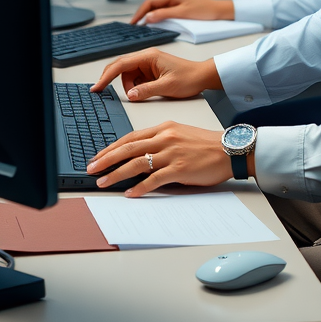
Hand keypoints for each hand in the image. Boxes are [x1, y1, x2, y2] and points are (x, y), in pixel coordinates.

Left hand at [87, 121, 237, 195]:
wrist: (229, 149)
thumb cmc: (205, 144)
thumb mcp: (179, 134)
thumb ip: (159, 141)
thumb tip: (139, 155)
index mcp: (163, 128)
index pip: (130, 137)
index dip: (111, 147)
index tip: (98, 156)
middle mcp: (164, 138)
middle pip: (128, 148)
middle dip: (106, 159)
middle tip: (91, 168)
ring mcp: (171, 153)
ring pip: (137, 163)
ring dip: (117, 174)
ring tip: (104, 181)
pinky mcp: (179, 169)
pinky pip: (154, 179)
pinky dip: (140, 187)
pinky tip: (130, 193)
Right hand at [90, 49, 221, 100]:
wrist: (202, 77)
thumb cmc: (189, 77)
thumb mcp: (167, 87)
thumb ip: (146, 90)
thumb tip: (130, 95)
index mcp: (149, 56)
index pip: (121, 64)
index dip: (106, 76)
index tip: (97, 86)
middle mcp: (146, 57)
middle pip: (121, 67)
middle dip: (113, 80)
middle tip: (102, 92)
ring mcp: (148, 64)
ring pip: (128, 75)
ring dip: (129, 86)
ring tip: (143, 94)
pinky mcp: (150, 71)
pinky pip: (136, 79)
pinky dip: (135, 87)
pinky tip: (144, 92)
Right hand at [130, 0, 234, 24]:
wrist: (218, 11)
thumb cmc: (204, 10)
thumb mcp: (182, 14)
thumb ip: (164, 15)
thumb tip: (148, 17)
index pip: (150, 2)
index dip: (140, 12)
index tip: (134, 22)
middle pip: (152, 4)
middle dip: (142, 14)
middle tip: (135, 25)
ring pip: (157, 7)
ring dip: (149, 15)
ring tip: (141, 25)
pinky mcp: (178, 5)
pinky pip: (163, 10)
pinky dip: (157, 16)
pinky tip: (154, 23)